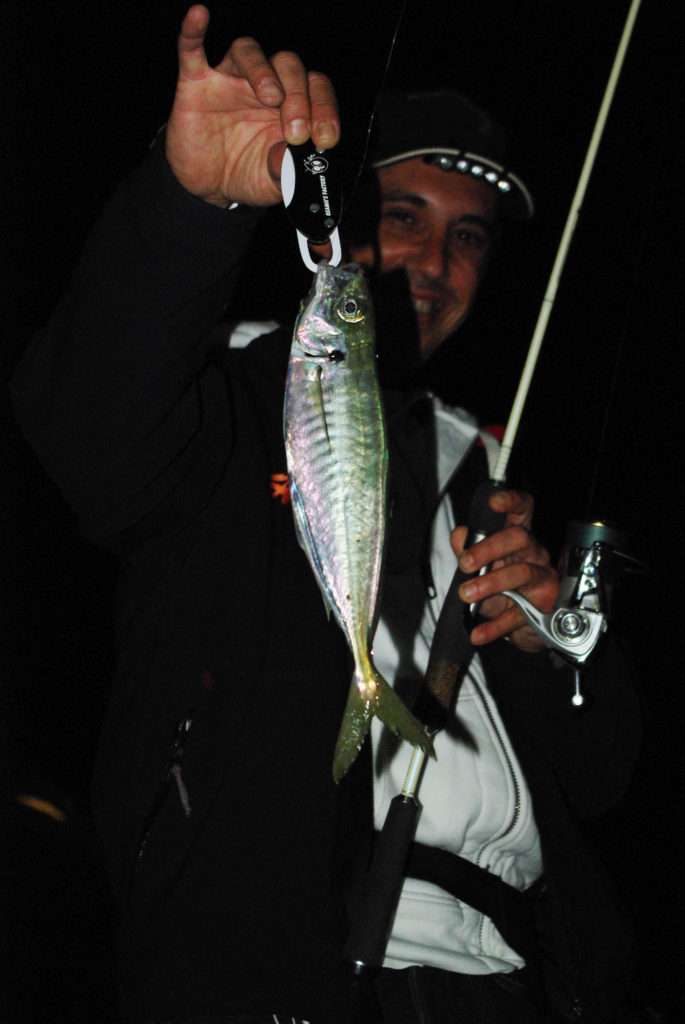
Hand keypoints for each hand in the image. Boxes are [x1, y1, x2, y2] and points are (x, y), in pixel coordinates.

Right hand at [166, 5, 339, 207]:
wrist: (208, 188)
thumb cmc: (247, 175)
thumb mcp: (276, 182)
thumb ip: (289, 170)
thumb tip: (299, 158)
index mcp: (291, 106)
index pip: (316, 89)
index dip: (325, 109)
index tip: (324, 139)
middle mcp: (264, 87)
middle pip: (288, 66)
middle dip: (298, 97)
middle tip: (296, 131)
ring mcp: (230, 81)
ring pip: (249, 51)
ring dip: (263, 70)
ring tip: (270, 97)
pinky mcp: (196, 85)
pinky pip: (192, 50)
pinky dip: (194, 32)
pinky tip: (200, 16)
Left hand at [450, 489, 558, 652]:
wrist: (523, 626)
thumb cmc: (503, 588)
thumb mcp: (482, 568)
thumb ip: (467, 549)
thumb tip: (460, 535)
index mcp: (518, 538)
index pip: (522, 510)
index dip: (511, 501)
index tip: (494, 502)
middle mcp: (534, 554)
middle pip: (519, 538)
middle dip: (489, 548)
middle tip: (465, 564)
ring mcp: (542, 579)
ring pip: (522, 573)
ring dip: (490, 584)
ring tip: (466, 595)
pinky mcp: (542, 607)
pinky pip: (518, 615)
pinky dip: (494, 626)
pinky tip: (477, 633)